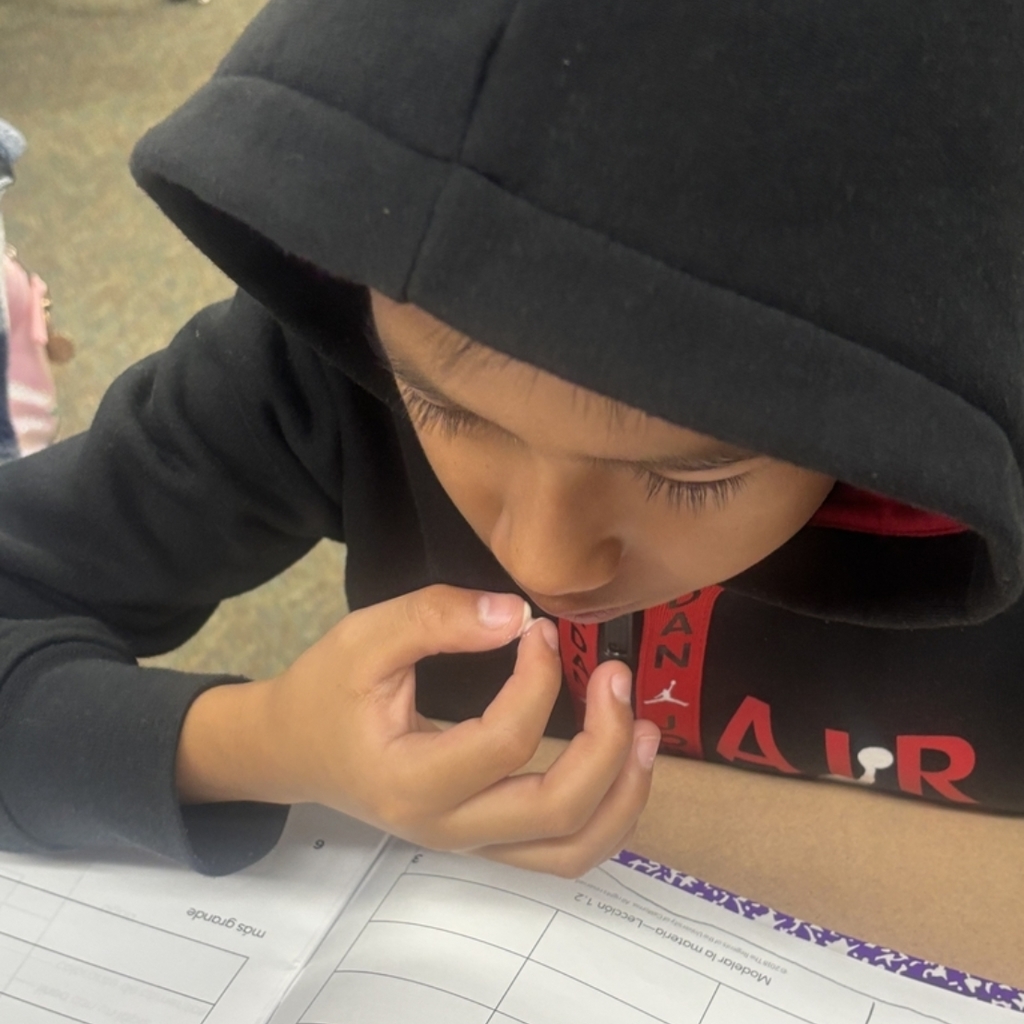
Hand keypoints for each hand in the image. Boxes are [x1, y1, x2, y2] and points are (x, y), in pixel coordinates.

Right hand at [176, 585, 660, 876]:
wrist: (295, 751)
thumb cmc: (325, 692)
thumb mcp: (366, 636)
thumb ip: (437, 617)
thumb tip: (517, 615)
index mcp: (411, 780)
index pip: (505, 741)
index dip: (538, 679)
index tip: (539, 630)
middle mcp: (446, 828)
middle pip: (555, 811)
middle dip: (606, 743)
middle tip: (616, 677)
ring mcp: (469, 843)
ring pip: (569, 851)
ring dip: (623, 796)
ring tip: (647, 732)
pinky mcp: (484, 838)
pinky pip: (560, 851)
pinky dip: (605, 817)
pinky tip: (623, 766)